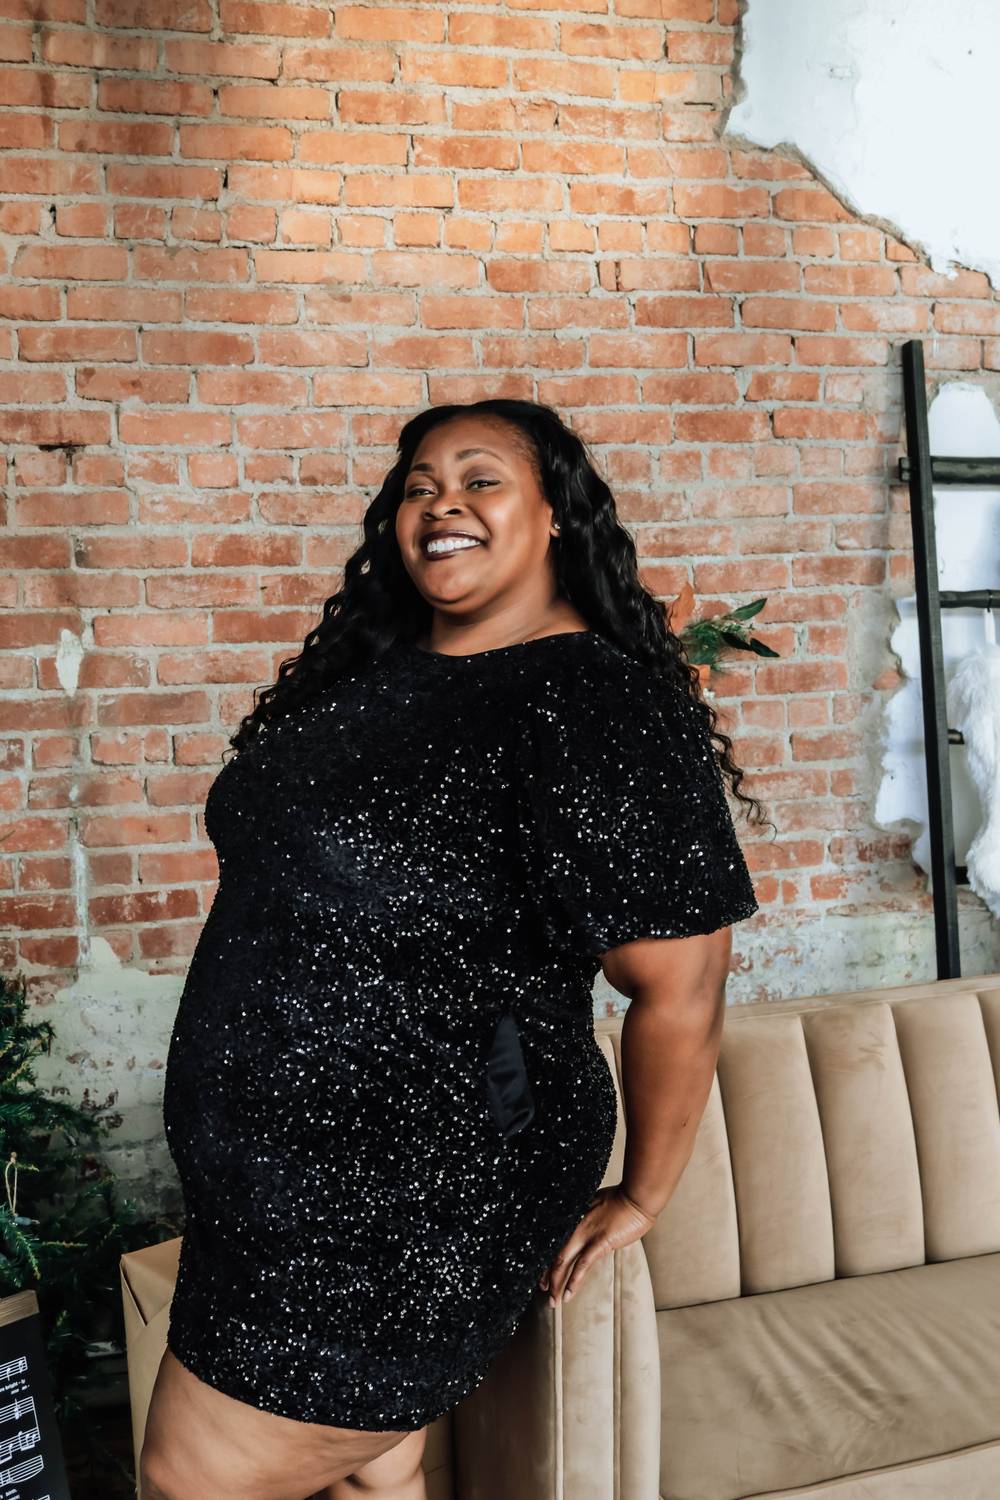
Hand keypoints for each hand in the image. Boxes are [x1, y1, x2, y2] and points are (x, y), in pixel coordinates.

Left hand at [538, 1184, 657, 1307]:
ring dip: (556, 1283)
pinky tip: (568, 1294)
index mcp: (573, 1217)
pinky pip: (582, 1265)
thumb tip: (585, 1225)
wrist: (637, 1197)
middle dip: (547, 1275)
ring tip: (553, 1301)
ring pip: (563, 1262)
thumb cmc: (622, 1199)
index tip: (543, 1273)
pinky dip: (574, 1281)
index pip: (554, 1242)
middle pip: (554, 1254)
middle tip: (543, 1290)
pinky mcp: (600, 1242)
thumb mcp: (596, 1204)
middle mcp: (574, 1226)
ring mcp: (586, 1234)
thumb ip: (587, 1216)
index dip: (546, 1259)